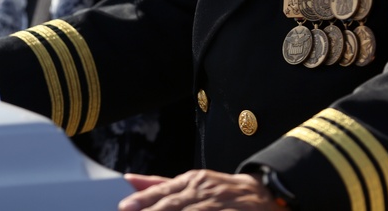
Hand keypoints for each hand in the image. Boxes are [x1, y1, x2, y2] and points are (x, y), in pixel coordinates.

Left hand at [119, 170, 281, 210]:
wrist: (262, 195)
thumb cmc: (220, 190)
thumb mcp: (192, 182)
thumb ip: (160, 185)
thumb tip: (129, 180)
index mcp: (193, 180)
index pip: (164, 191)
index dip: (144, 200)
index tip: (125, 207)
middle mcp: (204, 191)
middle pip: (173, 205)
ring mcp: (219, 206)